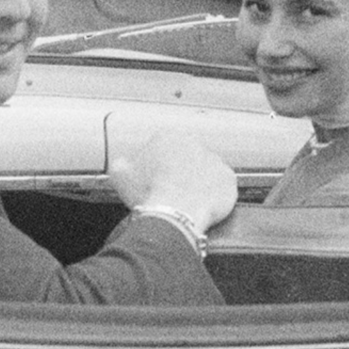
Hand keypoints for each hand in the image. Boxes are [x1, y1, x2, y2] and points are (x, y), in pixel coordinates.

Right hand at [106, 132, 237, 231]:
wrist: (174, 212)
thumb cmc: (147, 192)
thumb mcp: (120, 174)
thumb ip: (122, 163)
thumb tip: (124, 164)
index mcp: (168, 137)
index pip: (163, 149)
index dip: (158, 167)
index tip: (154, 181)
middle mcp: (195, 143)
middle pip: (186, 159)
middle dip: (180, 173)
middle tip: (170, 192)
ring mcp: (215, 161)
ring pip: (204, 172)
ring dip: (198, 184)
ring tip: (186, 202)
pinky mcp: (228, 179)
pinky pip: (220, 187)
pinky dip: (213, 196)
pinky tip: (201, 206)